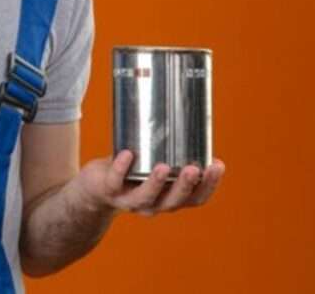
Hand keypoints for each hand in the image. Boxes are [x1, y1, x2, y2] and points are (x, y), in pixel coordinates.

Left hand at [72, 150, 224, 216]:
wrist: (95, 189)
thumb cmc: (132, 171)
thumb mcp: (153, 163)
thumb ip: (169, 150)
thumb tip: (187, 110)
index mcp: (169, 198)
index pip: (195, 198)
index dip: (209, 185)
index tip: (218, 165)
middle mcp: (154, 204)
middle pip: (174, 201)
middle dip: (185, 186)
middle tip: (194, 169)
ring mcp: (130, 200)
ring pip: (146, 197)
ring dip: (156, 183)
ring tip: (163, 167)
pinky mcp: (109, 190)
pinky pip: (115, 181)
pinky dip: (121, 168)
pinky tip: (127, 154)